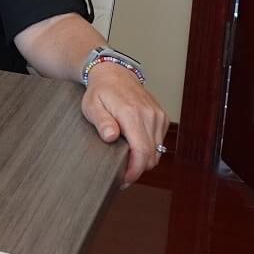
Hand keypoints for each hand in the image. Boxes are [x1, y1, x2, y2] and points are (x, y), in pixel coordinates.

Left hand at [81, 63, 168, 185]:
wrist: (114, 73)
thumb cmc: (100, 92)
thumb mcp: (92, 106)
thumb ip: (102, 122)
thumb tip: (111, 137)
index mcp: (132, 114)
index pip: (141, 151)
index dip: (134, 171)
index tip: (124, 180)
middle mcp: (150, 115)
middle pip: (152, 155)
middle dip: (138, 170)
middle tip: (122, 177)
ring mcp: (158, 115)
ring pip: (158, 151)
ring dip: (144, 161)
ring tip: (127, 163)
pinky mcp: (162, 117)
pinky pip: (160, 142)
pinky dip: (150, 150)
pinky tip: (135, 149)